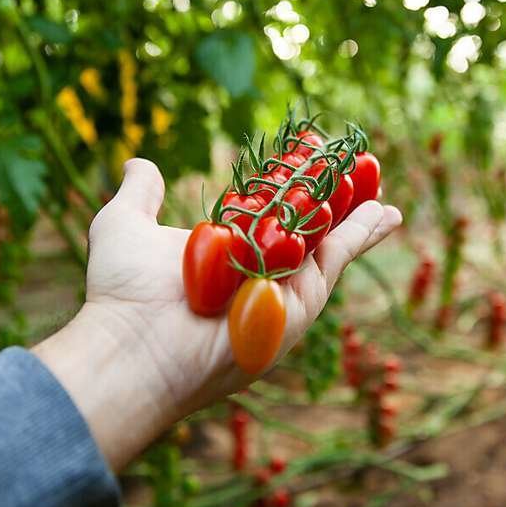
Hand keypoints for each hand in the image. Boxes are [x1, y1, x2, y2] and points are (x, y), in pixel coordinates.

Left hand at [34, 159, 401, 469]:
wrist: (134, 345)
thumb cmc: (123, 293)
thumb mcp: (123, 226)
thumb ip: (140, 193)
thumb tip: (140, 162)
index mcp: (227, 258)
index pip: (268, 218)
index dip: (290, 190)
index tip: (309, 161)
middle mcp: (259, 277)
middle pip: (308, 230)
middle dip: (337, 200)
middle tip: (361, 169)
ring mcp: (283, 292)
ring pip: (330, 242)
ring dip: (357, 210)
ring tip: (378, 177)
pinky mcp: (300, 305)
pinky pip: (335, 260)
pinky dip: (359, 233)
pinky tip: (382, 211)